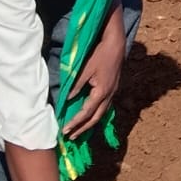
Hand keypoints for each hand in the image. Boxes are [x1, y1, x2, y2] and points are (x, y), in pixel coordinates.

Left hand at [62, 20, 124, 138]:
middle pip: (96, 118)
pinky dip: (96, 114)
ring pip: (102, 113)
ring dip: (90, 123)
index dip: (75, 122)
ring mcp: (113, 92)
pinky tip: (90, 116)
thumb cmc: (99, 54)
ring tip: (79, 130)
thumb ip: (76, 85)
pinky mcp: (113, 88)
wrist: (116, 43)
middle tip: (71, 137)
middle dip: (83, 128)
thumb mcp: (85, 69)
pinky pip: (105, 106)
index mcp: (102, 91)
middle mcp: (109, 95)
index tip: (64, 130)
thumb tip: (67, 99)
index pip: (86, 112)